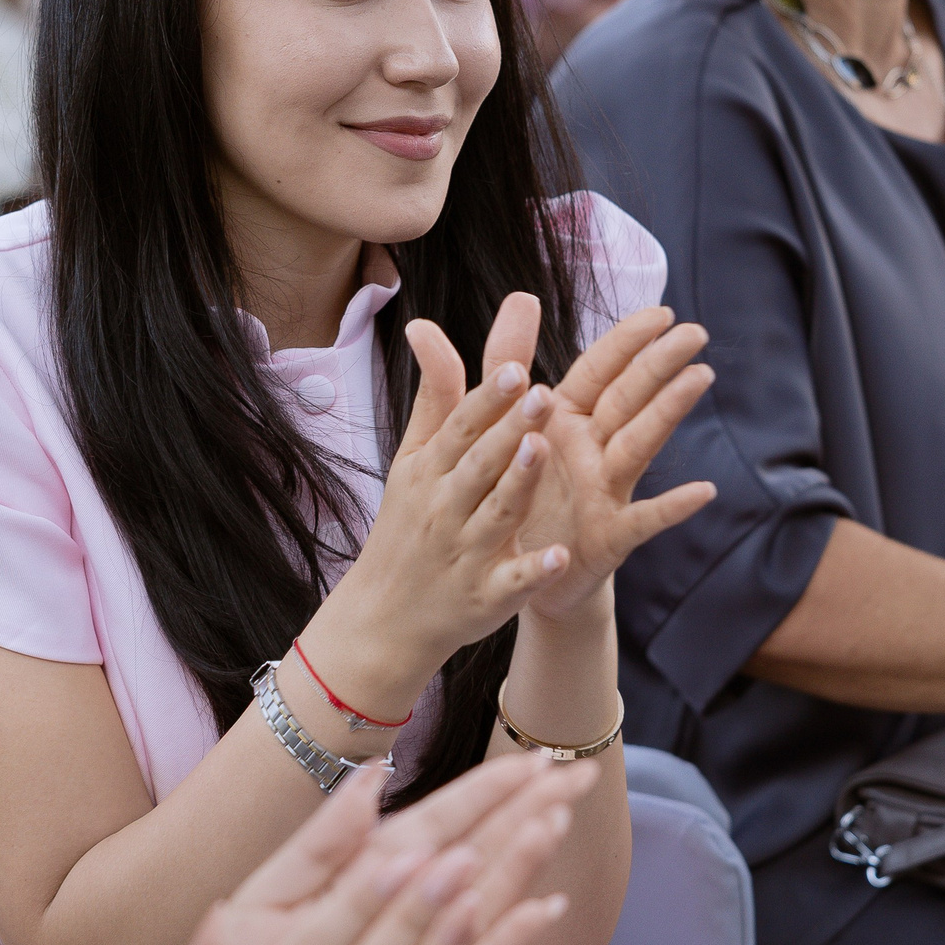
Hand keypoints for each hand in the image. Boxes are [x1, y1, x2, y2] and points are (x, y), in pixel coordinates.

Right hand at [323, 317, 573, 672]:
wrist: (384, 619)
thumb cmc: (408, 527)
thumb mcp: (412, 461)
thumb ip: (435, 397)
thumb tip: (425, 326)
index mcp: (430, 472)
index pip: (461, 428)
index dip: (487, 400)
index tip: (514, 370)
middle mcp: (446, 508)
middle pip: (481, 464)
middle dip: (509, 429)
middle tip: (542, 394)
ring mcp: (466, 554)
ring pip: (497, 514)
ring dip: (519, 484)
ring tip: (541, 450)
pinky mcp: (487, 597)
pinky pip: (513, 582)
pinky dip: (534, 570)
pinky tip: (559, 556)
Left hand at [476, 293, 716, 622]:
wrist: (512, 572)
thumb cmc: (516, 490)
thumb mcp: (502, 422)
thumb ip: (505, 360)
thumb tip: (519, 293)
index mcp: (565, 420)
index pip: (600, 370)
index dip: (627, 341)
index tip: (661, 311)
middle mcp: (592, 450)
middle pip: (628, 398)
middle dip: (659, 363)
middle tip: (696, 332)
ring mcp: (605, 491)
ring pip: (639, 444)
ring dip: (668, 411)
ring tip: (700, 377)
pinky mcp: (608, 536)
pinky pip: (643, 519)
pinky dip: (672, 506)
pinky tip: (703, 491)